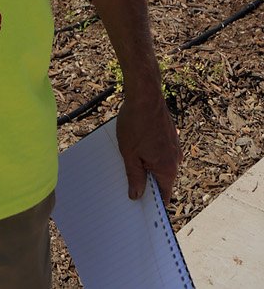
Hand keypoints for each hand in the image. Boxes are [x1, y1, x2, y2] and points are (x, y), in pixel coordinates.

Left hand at [115, 88, 180, 204]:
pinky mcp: (169, 136)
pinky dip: (149, 153)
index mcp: (168, 169)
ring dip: (146, 165)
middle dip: (145, 182)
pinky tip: (135, 146)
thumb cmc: (136, 123)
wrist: (145, 94)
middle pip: (161, 180)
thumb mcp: (130, 154)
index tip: (140, 209)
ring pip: (159, 164)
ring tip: (128, 159)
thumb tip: (136, 196)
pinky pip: (160, 151)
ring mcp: (174, 147)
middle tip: (127, 183)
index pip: (163, 196)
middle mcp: (175, 160)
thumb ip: (135, 177)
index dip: (152, 204)